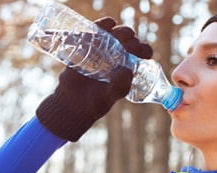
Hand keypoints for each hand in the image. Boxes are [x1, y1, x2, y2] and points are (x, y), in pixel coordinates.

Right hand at [36, 17, 153, 141]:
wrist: (72, 103)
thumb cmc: (95, 102)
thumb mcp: (109, 98)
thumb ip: (119, 87)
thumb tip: (127, 70)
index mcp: (128, 66)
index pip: (141, 53)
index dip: (144, 50)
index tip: (143, 53)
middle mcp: (117, 55)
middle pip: (129, 40)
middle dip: (132, 39)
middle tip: (130, 43)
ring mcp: (102, 49)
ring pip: (114, 33)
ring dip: (120, 30)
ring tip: (120, 34)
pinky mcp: (87, 45)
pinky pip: (96, 30)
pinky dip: (102, 24)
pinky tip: (109, 24)